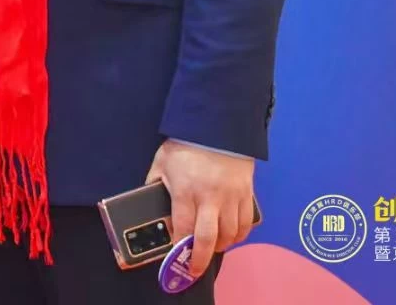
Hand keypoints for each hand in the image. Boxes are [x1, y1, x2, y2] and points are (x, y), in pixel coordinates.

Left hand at [147, 139, 255, 277]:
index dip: (178, 245)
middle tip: (195, 270)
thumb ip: (154, 183)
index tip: (175, 255)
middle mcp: (210, 198)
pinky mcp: (246, 194)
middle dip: (200, 259)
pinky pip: (246, 223)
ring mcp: (231, 197)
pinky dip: (239, 235)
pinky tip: (230, 236)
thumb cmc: (186, 145)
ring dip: (220, 246)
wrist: (218, 125)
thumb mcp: (162, 162)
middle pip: (207, 238)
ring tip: (211, 248)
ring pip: (229, 234)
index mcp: (186, 190)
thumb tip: (148, 202)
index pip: (182, 227)